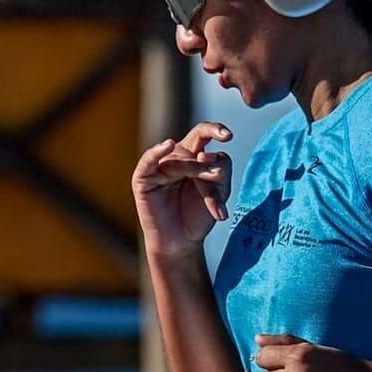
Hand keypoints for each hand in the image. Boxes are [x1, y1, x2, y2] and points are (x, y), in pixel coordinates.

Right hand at [133, 122, 231, 258]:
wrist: (181, 242)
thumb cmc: (198, 216)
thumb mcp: (219, 191)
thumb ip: (221, 169)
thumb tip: (211, 154)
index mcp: (195, 155)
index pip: (203, 133)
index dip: (215, 129)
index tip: (228, 136)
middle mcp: (176, 157)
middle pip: (193, 145)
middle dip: (207, 160)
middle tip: (217, 177)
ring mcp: (159, 166)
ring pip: (180, 160)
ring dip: (197, 173)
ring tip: (210, 197)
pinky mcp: (143, 178)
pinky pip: (149, 160)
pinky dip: (157, 151)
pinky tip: (168, 145)